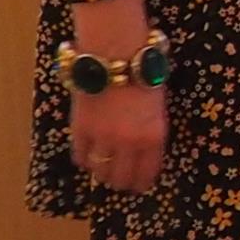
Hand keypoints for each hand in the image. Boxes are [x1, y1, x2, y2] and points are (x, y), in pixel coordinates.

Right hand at [66, 0, 166, 190]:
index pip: (146, 172)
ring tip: (103, 171)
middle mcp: (128, 143)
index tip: (139, 186)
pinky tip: (87, 157)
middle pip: (121, 177)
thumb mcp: (159, 105)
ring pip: (100, 170)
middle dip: (121, 182)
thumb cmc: (144, 71)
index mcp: (153, 137)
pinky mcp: (80, 129)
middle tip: (119, 180)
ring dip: (102, 173)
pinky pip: (80, 155)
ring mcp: (102, 138)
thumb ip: (151, 129)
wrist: (115, 53)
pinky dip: (84, 159)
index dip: (141, 183)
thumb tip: (143, 146)